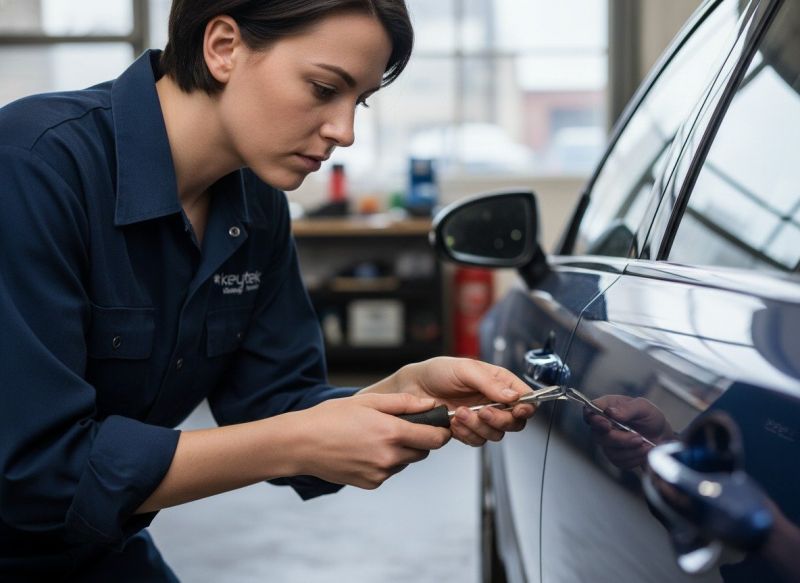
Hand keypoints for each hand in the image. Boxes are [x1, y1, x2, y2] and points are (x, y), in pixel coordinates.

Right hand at [292, 392, 449, 489]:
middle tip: (398, 427)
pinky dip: (384, 462)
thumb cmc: (332, 416)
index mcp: (392, 433)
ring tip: (374, 437)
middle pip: (423, 452)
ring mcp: (380, 474)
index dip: (441, 432)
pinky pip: (388, 472)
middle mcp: (389, 457)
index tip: (439, 426)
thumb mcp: (368, 401)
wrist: (302, 443)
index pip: (435, 439)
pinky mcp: (371, 484)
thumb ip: (404, 403)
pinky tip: (364, 450)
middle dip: (418, 440)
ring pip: (404, 462)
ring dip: (399, 451)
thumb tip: (431, 404)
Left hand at [370, 357, 535, 446]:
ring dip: (478, 426)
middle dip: (500, 420)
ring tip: (460, 413)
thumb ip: (490, 383)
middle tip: (483, 412)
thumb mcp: (465, 369)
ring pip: (496, 435)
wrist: (413, 388)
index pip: (524, 397)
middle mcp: (493, 401)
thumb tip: (513, 395)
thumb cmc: (437, 372)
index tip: (518, 410)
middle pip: (514, 422)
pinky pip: (477, 441)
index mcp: (498, 382)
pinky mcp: (468, 431)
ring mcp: (481, 418)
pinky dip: (466, 433)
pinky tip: (453, 421)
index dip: (526, 406)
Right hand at [583, 395, 674, 469]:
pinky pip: (619, 462)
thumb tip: (610, 412)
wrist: (662, 437)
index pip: (590, 412)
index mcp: (607, 407)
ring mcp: (607, 442)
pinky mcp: (615, 457)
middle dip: (621, 439)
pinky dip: (635, 458)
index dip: (594, 419)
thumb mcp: (644, 408)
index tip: (607, 425)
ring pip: (610, 451)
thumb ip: (628, 408)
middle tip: (639, 438)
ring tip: (646, 445)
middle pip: (598, 436)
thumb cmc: (650, 418)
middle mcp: (603, 425)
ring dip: (631, 450)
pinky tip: (643, 451)